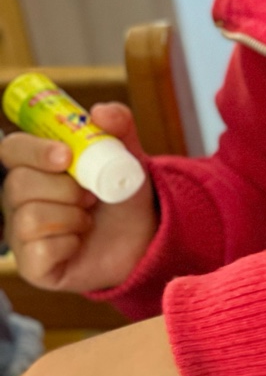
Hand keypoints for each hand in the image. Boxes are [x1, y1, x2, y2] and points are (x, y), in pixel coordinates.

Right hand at [1, 103, 157, 292]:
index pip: (12, 149)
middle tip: (91, 195)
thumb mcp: (127, 155)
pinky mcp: (32, 264)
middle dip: (65, 188)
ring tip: (88, 218)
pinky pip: (40, 249)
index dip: (33, 150)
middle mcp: (19, 198)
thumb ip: (119, 126)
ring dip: (72, 216)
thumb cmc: (123, 194)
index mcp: (34, 166)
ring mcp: (21, 232)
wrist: (143, 237)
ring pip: (30, 216)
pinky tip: (79, 242)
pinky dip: (69, 244)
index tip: (65, 156)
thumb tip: (100, 112)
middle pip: (19, 184)